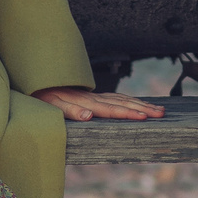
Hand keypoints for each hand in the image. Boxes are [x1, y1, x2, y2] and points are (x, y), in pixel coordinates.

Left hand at [33, 86, 164, 122]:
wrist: (35, 80)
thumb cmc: (41, 96)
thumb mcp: (51, 106)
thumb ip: (69, 110)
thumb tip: (88, 115)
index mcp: (85, 102)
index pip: (111, 109)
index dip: (128, 113)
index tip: (145, 117)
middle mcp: (92, 98)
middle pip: (122, 103)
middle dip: (143, 109)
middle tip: (162, 114)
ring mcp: (93, 95)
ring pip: (122, 99)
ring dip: (140, 104)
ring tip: (158, 110)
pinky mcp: (90, 95)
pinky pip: (115, 98)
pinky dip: (129, 100)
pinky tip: (136, 104)